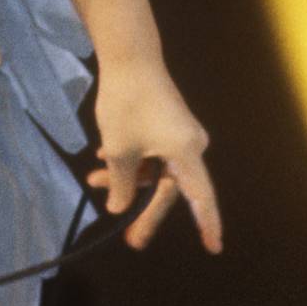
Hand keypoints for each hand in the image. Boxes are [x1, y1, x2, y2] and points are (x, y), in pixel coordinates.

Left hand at [87, 58, 222, 253]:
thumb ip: (122, 184)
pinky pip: (153, 153)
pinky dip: (131, 160)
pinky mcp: (167, 125)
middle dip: (144, 209)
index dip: (206, 223)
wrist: (129, 58)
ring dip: (128, 178)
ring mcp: (179, 135)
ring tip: (92, 181)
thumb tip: (120, 208)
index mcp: (186, 153)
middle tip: (130, 240)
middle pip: (169, 188)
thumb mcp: (119, 151)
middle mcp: (190, 146)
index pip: (199, 197)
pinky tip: (101, 160)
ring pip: (156, 169)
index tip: (213, 247)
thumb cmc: (126, 104)